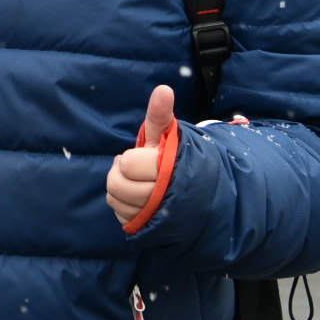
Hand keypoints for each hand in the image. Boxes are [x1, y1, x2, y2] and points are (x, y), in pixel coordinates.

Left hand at [106, 84, 174, 224]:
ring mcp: (159, 216)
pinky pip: (122, 218)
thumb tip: (163, 89)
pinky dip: (125, 208)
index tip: (145, 157)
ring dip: (120, 191)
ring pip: (116, 201)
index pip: (128, 164)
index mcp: (169, 169)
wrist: (203, 195)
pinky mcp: (154, 230)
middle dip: (121, 174)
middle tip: (135, 169)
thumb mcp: (168, 135)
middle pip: (117, 184)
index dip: (131, 159)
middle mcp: (165, 196)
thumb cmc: (178, 159)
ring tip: (137, 182)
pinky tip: (138, 200)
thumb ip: (159, 114)